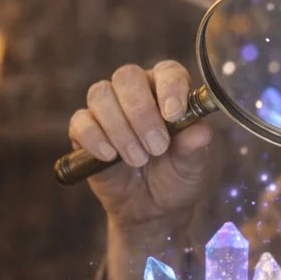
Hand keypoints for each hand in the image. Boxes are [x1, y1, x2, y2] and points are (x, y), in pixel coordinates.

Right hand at [68, 60, 213, 230]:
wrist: (152, 208)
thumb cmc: (176, 176)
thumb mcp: (192, 165)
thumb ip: (194, 146)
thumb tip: (200, 131)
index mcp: (168, 90)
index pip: (168, 71)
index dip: (170, 87)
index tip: (173, 114)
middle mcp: (137, 91)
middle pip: (128, 77)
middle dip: (142, 113)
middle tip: (157, 147)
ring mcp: (108, 109)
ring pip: (101, 94)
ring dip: (120, 128)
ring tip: (138, 160)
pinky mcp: (84, 130)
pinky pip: (80, 121)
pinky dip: (95, 138)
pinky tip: (110, 156)